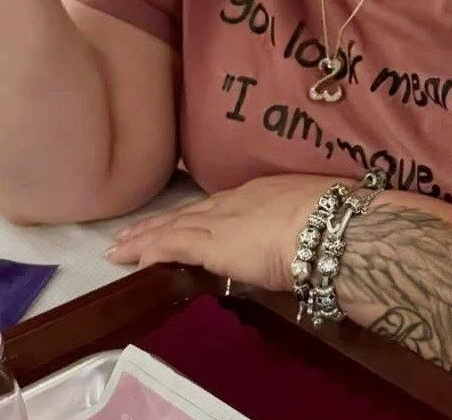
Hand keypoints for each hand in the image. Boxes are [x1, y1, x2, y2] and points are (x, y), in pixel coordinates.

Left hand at [106, 174, 335, 291]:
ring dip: (145, 238)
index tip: (175, 220)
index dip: (192, 214)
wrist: (329, 225)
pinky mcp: (211, 244)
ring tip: (119, 248)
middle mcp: (234, 202)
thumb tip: (298, 240)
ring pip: (173, 228)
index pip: (216, 206)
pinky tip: (131, 259)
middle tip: (128, 234)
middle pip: (187, 213)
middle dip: (158, 224)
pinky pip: (172, 245)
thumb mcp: (311, 216)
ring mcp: (221, 221)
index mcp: (260, 193)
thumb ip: (295, 226)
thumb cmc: (332, 221)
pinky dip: (150, 251)